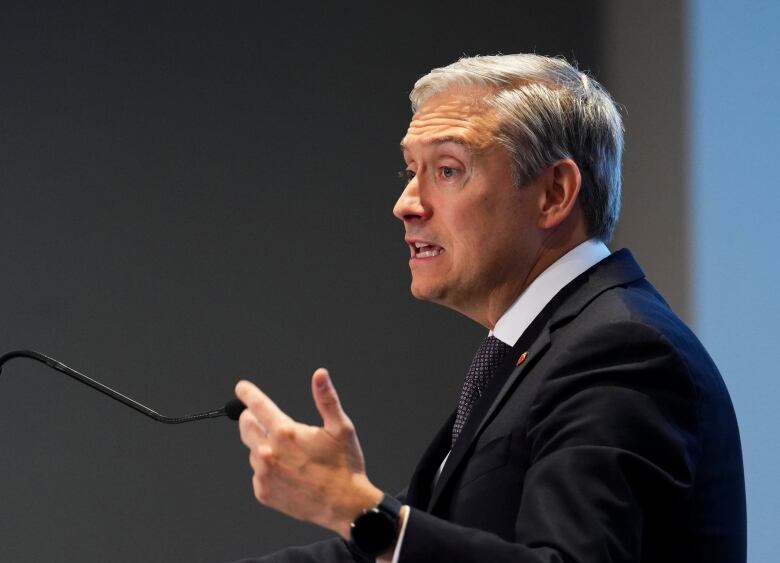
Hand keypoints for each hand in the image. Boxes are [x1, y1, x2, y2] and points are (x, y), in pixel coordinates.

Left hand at [235, 368, 383, 538]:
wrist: (344, 505)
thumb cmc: (344, 466)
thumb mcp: (341, 427)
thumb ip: (326, 398)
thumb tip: (319, 375)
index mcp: (286, 433)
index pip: (257, 405)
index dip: (248, 393)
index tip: (241, 388)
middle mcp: (268, 453)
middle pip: (246, 426)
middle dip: (252, 418)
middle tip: (267, 420)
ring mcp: (264, 474)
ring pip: (253, 450)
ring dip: (263, 445)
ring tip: (289, 453)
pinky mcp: (263, 492)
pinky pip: (258, 473)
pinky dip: (268, 468)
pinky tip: (288, 472)